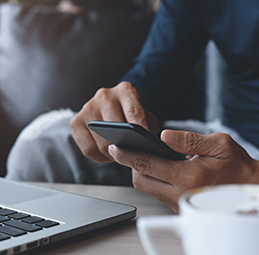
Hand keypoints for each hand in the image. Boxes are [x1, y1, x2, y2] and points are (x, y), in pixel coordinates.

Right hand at [70, 81, 158, 162]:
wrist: (112, 108)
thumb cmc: (132, 116)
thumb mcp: (146, 117)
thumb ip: (148, 127)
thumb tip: (143, 144)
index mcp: (125, 90)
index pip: (134, 112)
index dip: (140, 130)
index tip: (145, 144)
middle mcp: (105, 96)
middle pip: (115, 129)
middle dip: (125, 147)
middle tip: (131, 157)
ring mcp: (88, 108)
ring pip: (102, 142)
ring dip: (113, 155)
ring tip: (120, 156)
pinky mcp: (76, 121)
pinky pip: (88, 149)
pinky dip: (100, 157)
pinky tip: (107, 156)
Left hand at [108, 130, 258, 212]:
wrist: (251, 190)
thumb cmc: (237, 167)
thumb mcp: (219, 145)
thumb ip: (189, 140)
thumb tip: (163, 135)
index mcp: (187, 176)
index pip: (146, 165)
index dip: (127, 155)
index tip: (114, 147)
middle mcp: (179, 194)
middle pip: (140, 180)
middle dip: (131, 165)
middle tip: (127, 149)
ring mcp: (178, 203)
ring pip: (147, 188)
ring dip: (141, 172)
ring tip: (142, 155)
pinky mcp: (179, 207)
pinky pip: (157, 192)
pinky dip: (152, 179)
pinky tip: (157, 166)